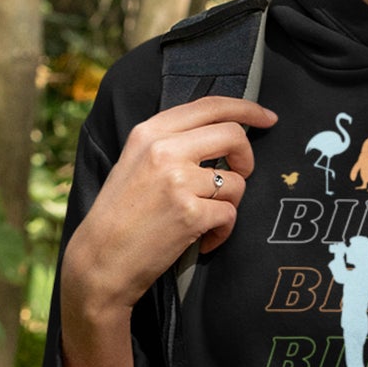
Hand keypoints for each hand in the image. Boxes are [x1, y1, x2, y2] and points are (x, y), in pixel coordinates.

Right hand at [60, 96, 275, 366]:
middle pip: (234, 135)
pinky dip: (222, 232)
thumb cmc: (119, 216)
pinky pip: (231, 215)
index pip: (210, 105)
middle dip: (247, 158)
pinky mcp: (191, 213)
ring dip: (229, 204)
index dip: (247, 109)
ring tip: (204, 220)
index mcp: (150, 132)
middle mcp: (164, 150)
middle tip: (241, 175)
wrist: (99, 261)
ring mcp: (178, 181)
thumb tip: (220, 133)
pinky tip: (202, 240)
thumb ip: (171, 143)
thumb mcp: (135, 163)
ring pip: (237, 181)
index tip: (268, 118)